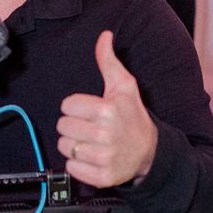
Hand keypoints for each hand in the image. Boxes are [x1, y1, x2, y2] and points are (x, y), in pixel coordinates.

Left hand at [57, 31, 158, 187]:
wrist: (151, 152)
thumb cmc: (133, 116)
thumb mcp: (124, 86)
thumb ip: (108, 61)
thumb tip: (104, 36)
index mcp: (107, 110)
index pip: (67, 105)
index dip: (76, 107)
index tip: (90, 110)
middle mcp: (105, 134)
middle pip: (62, 126)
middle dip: (73, 125)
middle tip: (90, 126)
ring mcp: (104, 157)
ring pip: (65, 147)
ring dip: (74, 144)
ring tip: (91, 141)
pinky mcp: (102, 176)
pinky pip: (71, 167)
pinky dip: (78, 164)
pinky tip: (92, 156)